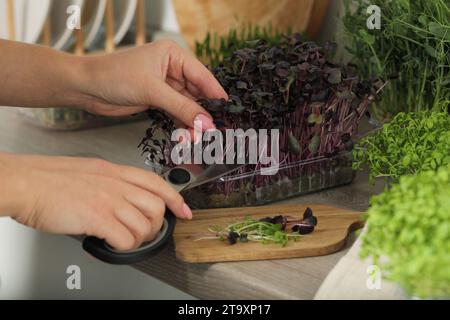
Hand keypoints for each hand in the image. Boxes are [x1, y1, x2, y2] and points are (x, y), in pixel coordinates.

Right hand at [0, 153, 191, 249]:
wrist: (25, 183)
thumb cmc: (49, 179)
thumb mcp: (88, 172)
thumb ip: (110, 184)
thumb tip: (122, 202)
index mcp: (115, 171)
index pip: (156, 182)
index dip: (176, 198)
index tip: (184, 210)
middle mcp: (116, 184)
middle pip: (157, 206)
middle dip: (156, 224)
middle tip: (144, 232)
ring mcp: (108, 200)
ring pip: (145, 225)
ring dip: (138, 238)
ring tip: (123, 239)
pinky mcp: (97, 217)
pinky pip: (126, 238)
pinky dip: (123, 246)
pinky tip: (110, 243)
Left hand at [78, 40, 227, 128]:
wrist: (86, 88)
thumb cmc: (114, 76)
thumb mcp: (152, 91)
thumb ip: (182, 108)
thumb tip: (207, 123)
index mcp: (173, 55)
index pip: (202, 76)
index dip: (215, 95)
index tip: (227, 112)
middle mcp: (172, 69)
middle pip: (197, 93)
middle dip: (203, 114)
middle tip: (212, 132)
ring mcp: (164, 86)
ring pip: (187, 106)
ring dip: (192, 123)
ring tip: (196, 138)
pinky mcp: (157, 100)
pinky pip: (176, 113)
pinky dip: (181, 125)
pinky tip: (185, 136)